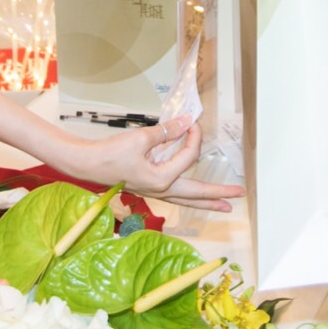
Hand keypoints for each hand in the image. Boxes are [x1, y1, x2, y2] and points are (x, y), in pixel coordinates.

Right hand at [81, 116, 242, 210]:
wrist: (88, 164)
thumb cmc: (111, 153)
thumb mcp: (141, 139)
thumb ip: (167, 131)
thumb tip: (186, 122)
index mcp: (162, 179)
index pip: (188, 156)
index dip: (193, 137)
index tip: (192, 122)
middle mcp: (162, 189)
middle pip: (197, 194)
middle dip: (219, 194)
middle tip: (239, 194)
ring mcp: (156, 191)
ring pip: (187, 199)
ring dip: (206, 201)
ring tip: (224, 206)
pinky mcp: (149, 187)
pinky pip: (176, 194)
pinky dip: (189, 195)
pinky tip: (193, 195)